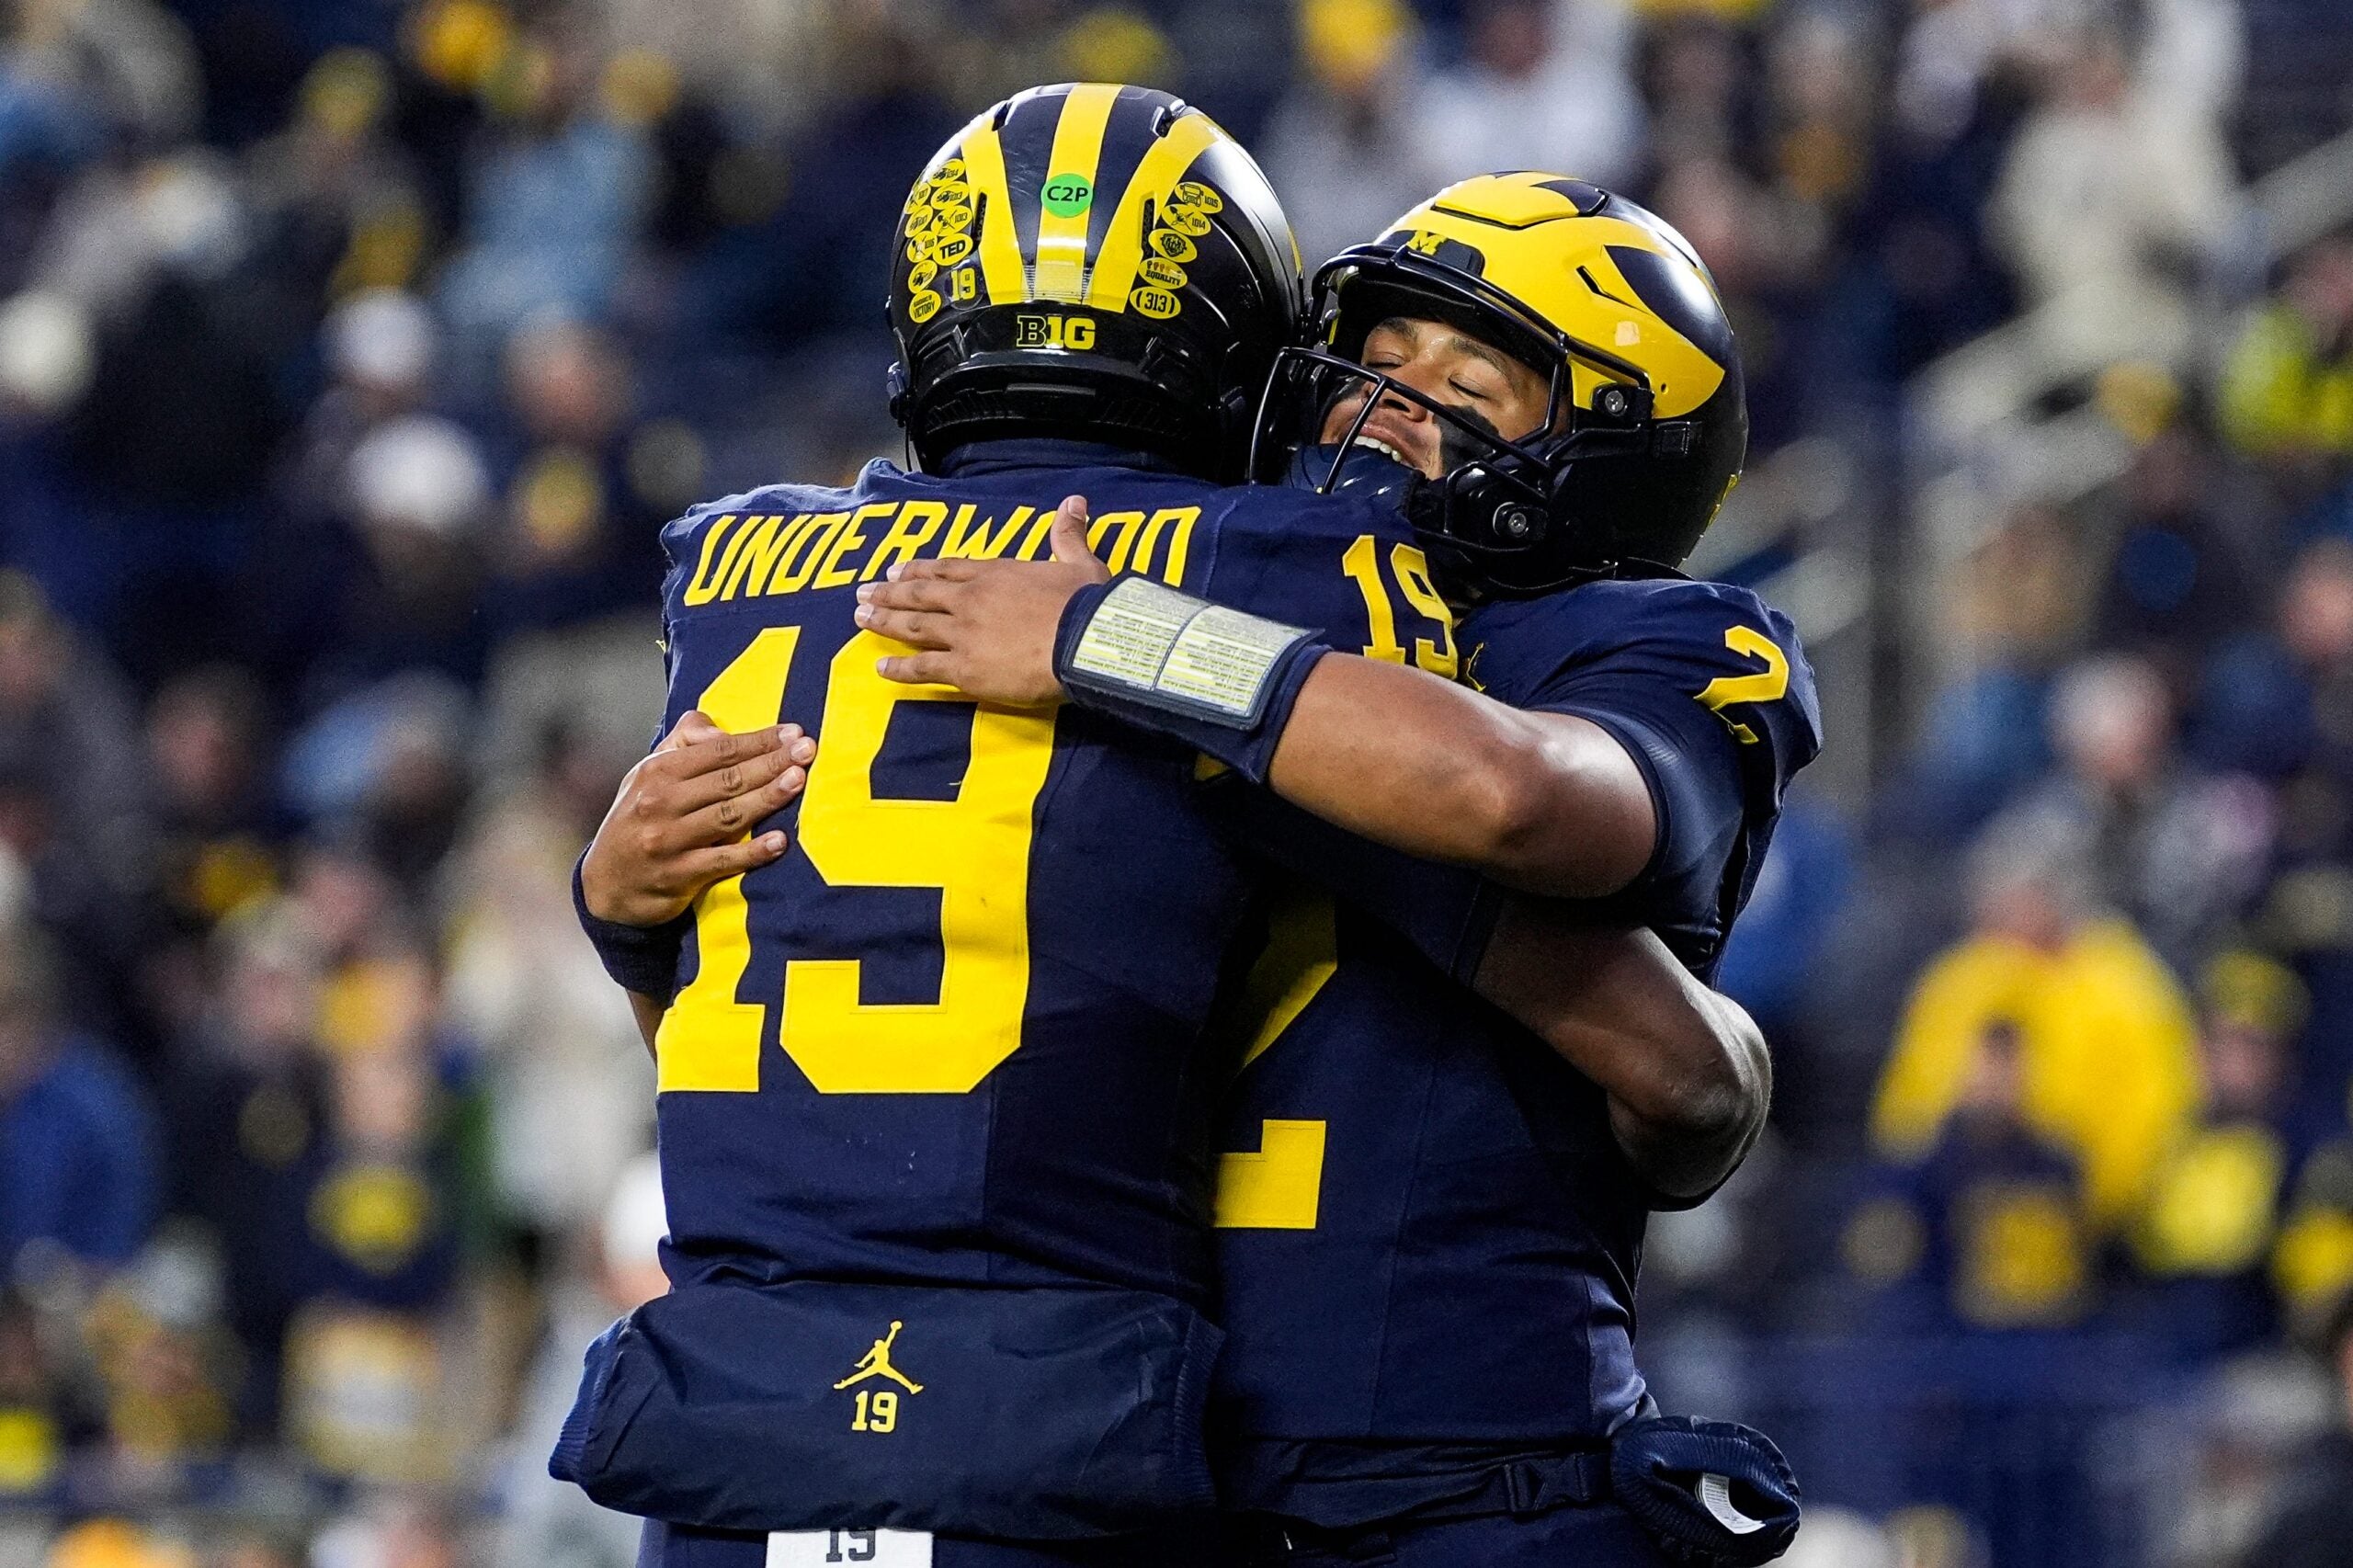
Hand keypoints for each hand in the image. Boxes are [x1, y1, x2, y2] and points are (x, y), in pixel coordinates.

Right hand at [580, 710, 815, 926]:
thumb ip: (684, 741)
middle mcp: (660, 803)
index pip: (717, 751)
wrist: (607, 884)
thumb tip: (722, 731)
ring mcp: (668, 841)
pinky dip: (752, 852)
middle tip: (809, 751)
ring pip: (728, 815)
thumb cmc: (639, 818)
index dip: (758, 740)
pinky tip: (780, 842)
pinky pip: (722, 862)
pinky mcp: (677, 876)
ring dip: (767, 797)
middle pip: (728, 779)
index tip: (794, 733)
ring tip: (799, 781)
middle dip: (772, 762)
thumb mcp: (648, 773)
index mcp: (656, 772)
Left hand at [853, 494, 1108, 706]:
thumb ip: (1069, 535)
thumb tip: (1074, 501)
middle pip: (921, 594)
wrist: (1082, 641)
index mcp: (995, 574)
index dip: (921, 570)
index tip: (898, 569)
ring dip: (885, 621)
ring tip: (861, 619)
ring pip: (914, 626)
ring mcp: (962, 634)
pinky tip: (881, 669)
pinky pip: (923, 668)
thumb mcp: (1080, 563)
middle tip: (864, 592)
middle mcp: (970, 600)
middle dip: (889, 592)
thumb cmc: (1085, 604)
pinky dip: (900, 668)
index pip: (948, 569)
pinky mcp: (963, 669)